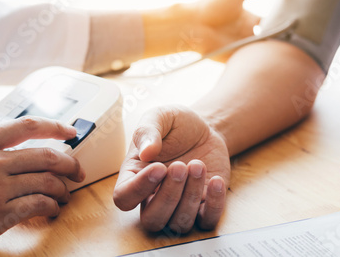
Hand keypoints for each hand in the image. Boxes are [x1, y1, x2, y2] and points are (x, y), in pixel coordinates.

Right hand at [0, 116, 84, 256]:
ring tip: (65, 194)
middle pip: (47, 156)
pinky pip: (36, 205)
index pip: (27, 126)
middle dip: (70, 163)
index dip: (56, 126)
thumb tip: (8, 146)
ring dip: (63, 188)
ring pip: (46, 181)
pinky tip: (52, 209)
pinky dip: (51, 206)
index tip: (71, 130)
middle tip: (77, 170)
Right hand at [113, 106, 229, 232]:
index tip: (159, 167)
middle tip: (181, 166)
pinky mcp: (204, 206)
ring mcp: (178, 205)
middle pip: (152, 219)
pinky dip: (214, 205)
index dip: (138, 189)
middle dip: (168, 196)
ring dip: (190, 196)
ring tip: (197, 165)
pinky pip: (207, 221)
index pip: (124, 198)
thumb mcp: (159, 117)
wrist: (205, 129)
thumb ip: (147, 130)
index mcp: (134, 176)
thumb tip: (146, 152)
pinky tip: (216, 180)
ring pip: (179, 223)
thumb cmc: (175, 125)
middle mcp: (153, 197)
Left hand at [143, 0, 295, 60]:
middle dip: (285, 39)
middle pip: (271, 38)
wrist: (192, 25)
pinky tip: (279, 62)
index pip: (272, 21)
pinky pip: (252, 62)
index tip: (303, 23)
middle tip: (304, 40)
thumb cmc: (213, 5)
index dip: (286, 22)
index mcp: (249, 18)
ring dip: (276, 52)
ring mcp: (241, 47)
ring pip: (264, 51)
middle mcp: (247, 33)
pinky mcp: (234, 60)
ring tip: (297, 52)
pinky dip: (263, 62)